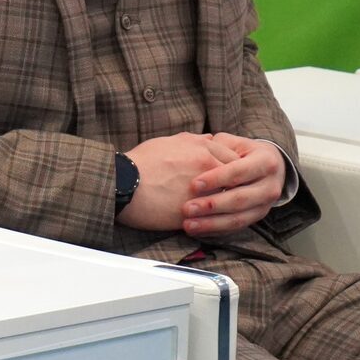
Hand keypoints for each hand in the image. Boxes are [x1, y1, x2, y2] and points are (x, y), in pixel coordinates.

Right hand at [118, 133, 237, 231]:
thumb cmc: (139, 162)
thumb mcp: (166, 142)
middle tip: (233, 194)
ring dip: (228, 204)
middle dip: (236, 187)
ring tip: (222, 209)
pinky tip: (211, 221)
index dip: (233, 170)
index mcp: (202, 149)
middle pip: (236, 180)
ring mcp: (205, 191)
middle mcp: (208, 168)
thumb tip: (209, 138)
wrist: (122, 183)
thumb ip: (192, 140)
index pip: (233, 159)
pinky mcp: (197, 213)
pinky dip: (217, 219)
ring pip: (229, 199)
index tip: (230, 177)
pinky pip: (216, 218)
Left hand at [180, 134, 285, 236]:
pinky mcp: (257, 217)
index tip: (194, 184)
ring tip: (188, 225)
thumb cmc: (241, 152)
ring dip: (212, 223)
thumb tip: (195, 150)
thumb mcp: (234, 144)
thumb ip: (218, 148)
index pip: (239, 172)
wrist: (267, 167)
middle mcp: (270, 186)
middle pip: (240, 199)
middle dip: (212, 205)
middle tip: (187, 208)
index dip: (217, 178)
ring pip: (239, 218)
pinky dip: (216, 230)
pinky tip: (197, 230)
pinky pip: (236, 228)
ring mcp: (266, 205)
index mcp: (266, 162)